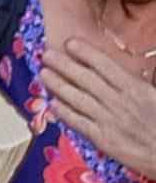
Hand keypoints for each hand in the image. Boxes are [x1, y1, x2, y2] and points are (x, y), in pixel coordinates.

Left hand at [41, 36, 155, 178]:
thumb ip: (139, 81)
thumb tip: (128, 67)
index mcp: (135, 88)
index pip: (105, 66)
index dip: (86, 53)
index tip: (70, 43)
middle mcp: (119, 102)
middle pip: (86, 79)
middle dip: (64, 65)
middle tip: (47, 54)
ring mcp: (109, 121)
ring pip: (78, 99)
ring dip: (58, 85)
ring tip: (44, 73)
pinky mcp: (103, 139)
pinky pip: (79, 123)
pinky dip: (65, 112)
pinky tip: (52, 103)